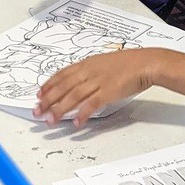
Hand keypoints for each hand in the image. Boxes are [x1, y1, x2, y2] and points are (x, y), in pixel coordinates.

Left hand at [33, 48, 159, 126]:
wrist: (146, 62)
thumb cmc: (129, 63)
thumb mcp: (105, 62)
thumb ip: (91, 71)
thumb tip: (80, 82)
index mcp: (88, 63)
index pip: (62, 74)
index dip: (49, 85)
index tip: (39, 94)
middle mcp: (90, 71)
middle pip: (63, 86)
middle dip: (48, 100)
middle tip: (37, 111)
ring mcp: (99, 81)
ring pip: (73, 96)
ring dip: (60, 109)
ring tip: (50, 121)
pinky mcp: (109, 91)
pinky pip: (92, 104)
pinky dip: (83, 113)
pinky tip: (76, 123)